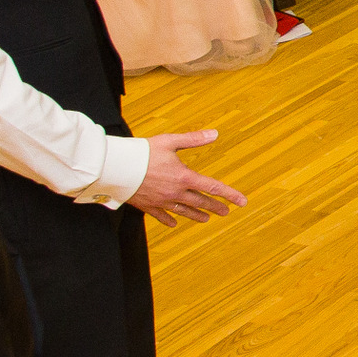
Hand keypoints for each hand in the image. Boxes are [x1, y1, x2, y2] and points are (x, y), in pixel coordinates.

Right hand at [130, 132, 244, 223]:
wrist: (115, 167)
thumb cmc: (142, 152)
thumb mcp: (169, 142)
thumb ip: (193, 139)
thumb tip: (215, 133)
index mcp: (184, 177)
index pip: (213, 187)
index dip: (230, 194)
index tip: (242, 202)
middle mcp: (175, 192)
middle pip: (200, 202)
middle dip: (214, 207)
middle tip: (226, 212)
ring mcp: (161, 201)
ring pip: (183, 211)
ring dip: (196, 215)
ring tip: (206, 219)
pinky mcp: (147, 205)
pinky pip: (161, 215)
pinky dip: (169, 219)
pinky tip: (174, 223)